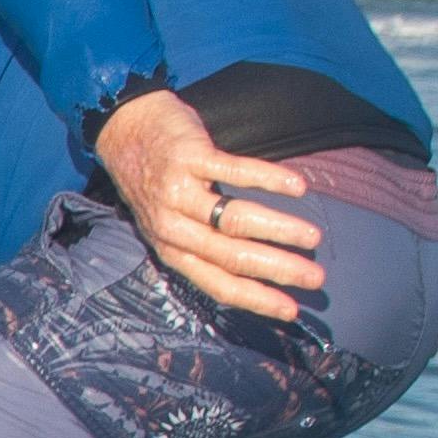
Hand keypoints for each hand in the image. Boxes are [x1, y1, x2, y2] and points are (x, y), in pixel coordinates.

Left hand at [94, 85, 322, 320]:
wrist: (122, 127)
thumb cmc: (154, 178)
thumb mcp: (170, 222)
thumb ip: (203, 242)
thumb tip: (255, 265)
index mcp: (172, 248)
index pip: (217, 283)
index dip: (255, 298)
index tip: (291, 310)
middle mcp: (171, 226)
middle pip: (231, 256)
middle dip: (277, 270)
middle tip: (315, 277)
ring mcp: (177, 191)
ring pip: (234, 220)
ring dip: (278, 229)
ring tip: (313, 237)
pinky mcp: (187, 157)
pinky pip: (234, 170)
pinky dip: (269, 179)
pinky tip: (297, 187)